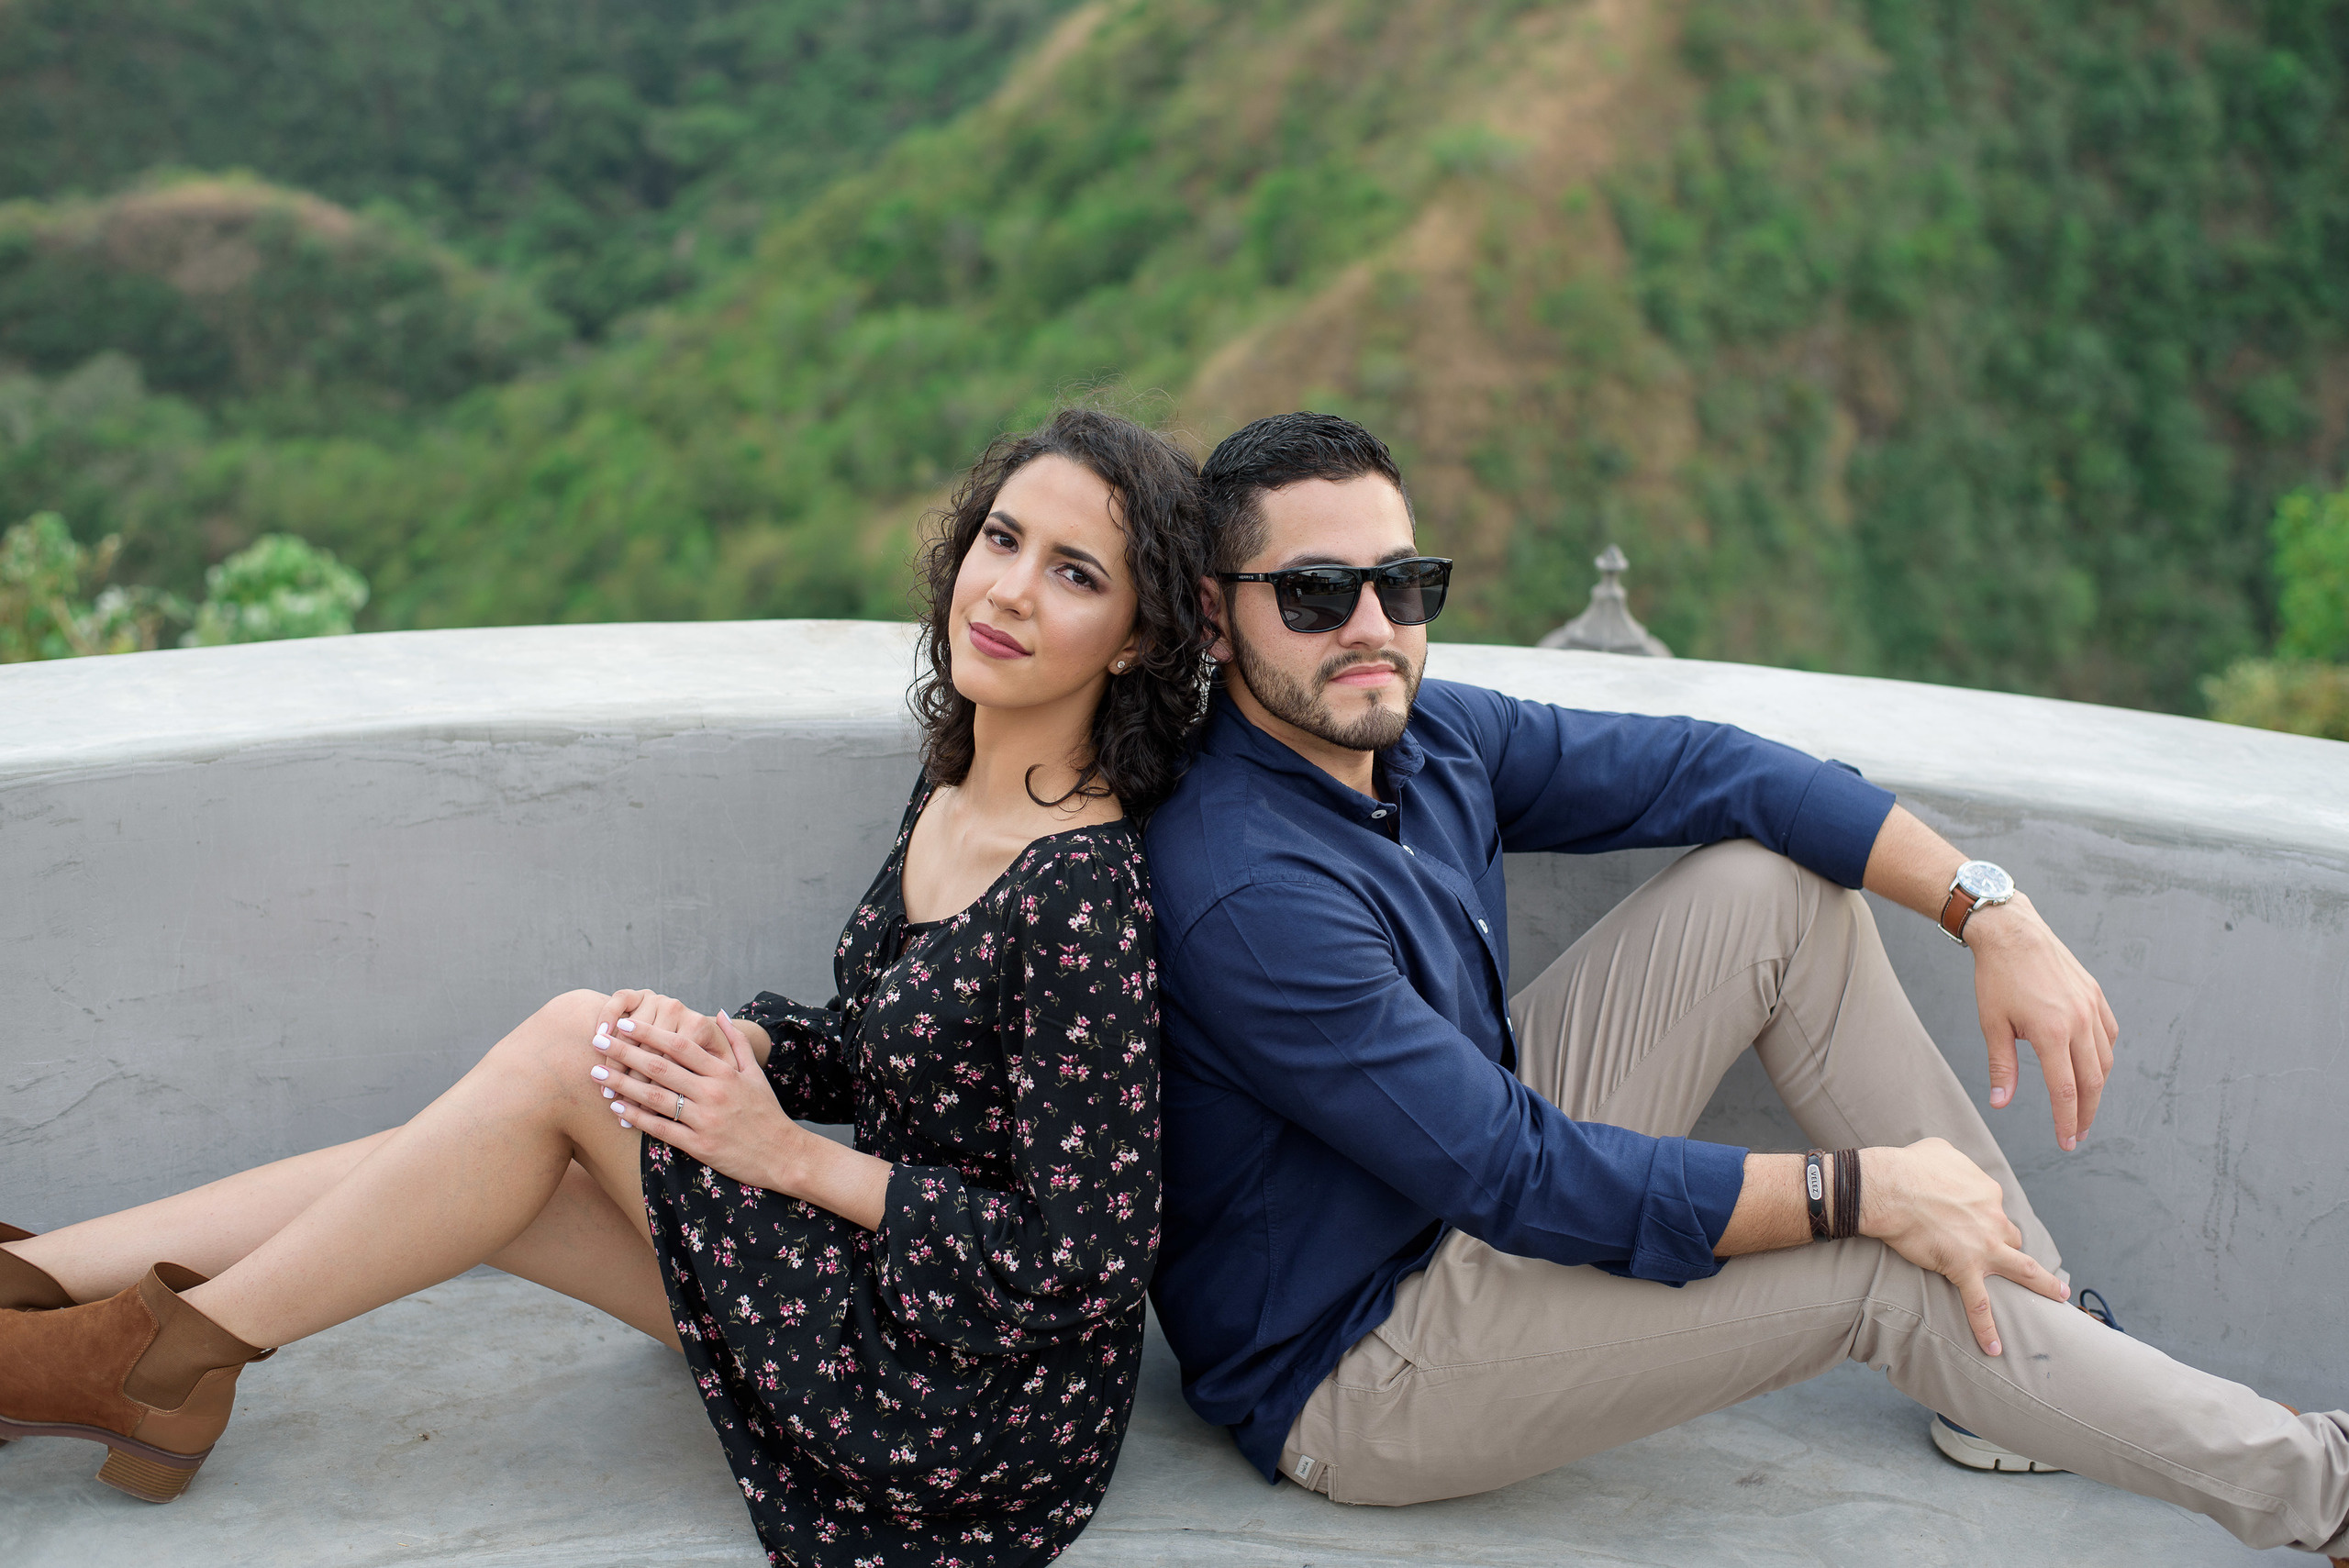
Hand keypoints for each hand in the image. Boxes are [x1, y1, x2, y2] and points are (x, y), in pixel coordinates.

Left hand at [593, 1008, 814, 1194]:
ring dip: (622, 1084)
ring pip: (655, 1097)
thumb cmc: (767, 1112)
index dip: (650, 1033)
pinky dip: (636, 1119)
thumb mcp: (756, 1073)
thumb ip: (736, 1043)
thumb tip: (719, 1014)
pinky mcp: (699, 1145)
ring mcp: (705, 1119)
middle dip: (625, 1052)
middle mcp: (713, 1092)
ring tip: (597, 1075)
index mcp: (724, 1072)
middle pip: (660, 1067)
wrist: (784, 1154)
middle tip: (597, 1042)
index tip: (625, 1024)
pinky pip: (661, 1129)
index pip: (680, 1045)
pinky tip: (617, 1109)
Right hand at [1860, 1138, 2068, 1355]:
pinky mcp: (1964, 1268)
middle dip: (2010, 1246)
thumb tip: (1948, 1168)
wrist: (1890, 1189)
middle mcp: (1993, 1218)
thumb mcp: (1939, 1150)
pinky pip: (1979, 1304)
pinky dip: (1987, 1329)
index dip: (1982, 1215)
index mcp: (1987, 1192)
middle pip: (2012, 1237)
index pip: (1993, 1208)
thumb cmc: (1908, 1166)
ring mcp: (1983, 1246)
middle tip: (2009, 1256)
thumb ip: (1954, 1162)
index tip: (1965, 1218)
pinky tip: (1994, 1348)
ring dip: (2041, 1283)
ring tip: (2057, 1295)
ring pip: (2022, 1268)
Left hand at [1965, 894, 2118, 1148]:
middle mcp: (2079, 1022)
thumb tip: (2000, 1104)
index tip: (2066, 1143)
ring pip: (2104, 1061)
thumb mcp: (1992, 1024)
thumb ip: (2001, 1067)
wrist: (2013, 933)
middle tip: (2077, 1135)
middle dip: (2085, 1113)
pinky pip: (2109, 1035)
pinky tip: (2091, 1067)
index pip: (2065, 1090)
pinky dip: (2103, 1056)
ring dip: (2096, 1088)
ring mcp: (2092, 1008)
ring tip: (2082, 1106)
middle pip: (2092, 1082)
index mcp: (2052, 1033)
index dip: (2067, 1121)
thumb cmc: (1996, 978)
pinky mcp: (2096, 996)